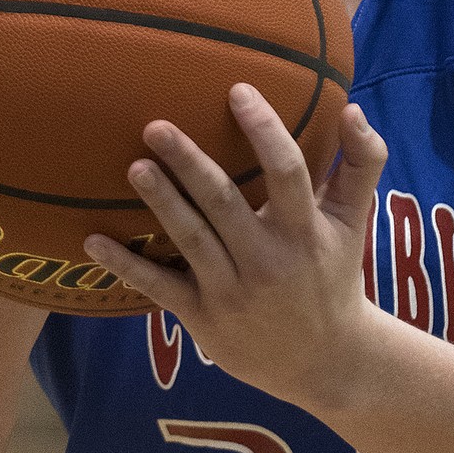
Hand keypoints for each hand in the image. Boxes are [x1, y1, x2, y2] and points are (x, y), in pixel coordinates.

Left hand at [85, 84, 387, 407]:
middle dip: (189, 162)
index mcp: (304, 231)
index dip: (264, 130)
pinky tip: (91, 240)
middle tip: (155, 126)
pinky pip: (159, 288)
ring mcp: (232, 291)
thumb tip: (351, 106)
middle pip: (223, 202)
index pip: (286, 171)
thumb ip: (362, 163)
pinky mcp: (204, 318)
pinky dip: (125, 265)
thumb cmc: (335, 276)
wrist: (325, 361)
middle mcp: (267, 260)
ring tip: (134, 167)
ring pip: (190, 239)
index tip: (238, 91)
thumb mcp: (354, 222)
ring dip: (161, 202)